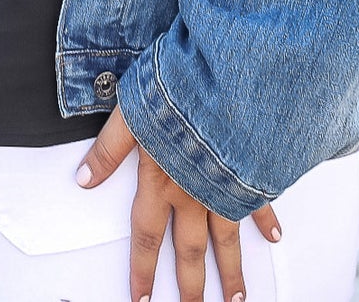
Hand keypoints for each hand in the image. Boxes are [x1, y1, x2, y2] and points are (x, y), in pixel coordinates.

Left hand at [76, 103, 280, 301]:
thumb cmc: (181, 91)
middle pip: (190, 250)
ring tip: (234, 298)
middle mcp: (194, 192)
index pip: (147, 237)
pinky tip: (273, 238)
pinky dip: (266, 220)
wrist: (231, 78)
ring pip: (227, 239)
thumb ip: (108, 148)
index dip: (142, 271)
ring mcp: (225, 185)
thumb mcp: (131, 112)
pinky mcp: (251, 170)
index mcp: (162, 181)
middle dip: (189, 287)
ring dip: (229, 271)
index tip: (142, 300)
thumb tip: (84, 178)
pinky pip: (259, 203)